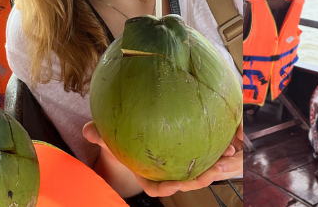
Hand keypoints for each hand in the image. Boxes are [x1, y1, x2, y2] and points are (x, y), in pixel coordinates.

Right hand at [83, 121, 242, 197]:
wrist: (132, 133)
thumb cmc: (120, 139)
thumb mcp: (109, 137)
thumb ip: (100, 136)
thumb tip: (88, 130)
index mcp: (148, 175)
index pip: (158, 188)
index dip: (167, 188)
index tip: (175, 184)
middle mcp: (166, 173)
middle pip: (185, 182)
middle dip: (200, 180)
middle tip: (212, 172)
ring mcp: (180, 164)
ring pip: (200, 170)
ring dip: (215, 165)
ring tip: (228, 155)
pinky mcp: (192, 152)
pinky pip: (206, 154)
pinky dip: (217, 148)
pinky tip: (229, 138)